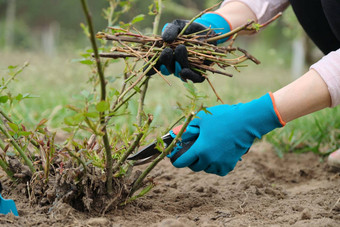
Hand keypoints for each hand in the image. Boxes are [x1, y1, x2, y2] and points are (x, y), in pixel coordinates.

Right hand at [146, 13, 231, 82]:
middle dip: (165, 61)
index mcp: (165, 56)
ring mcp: (186, 69)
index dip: (149, 68)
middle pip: (166, 69)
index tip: (148, 64)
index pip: (154, 66)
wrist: (206, 29)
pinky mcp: (200, 71)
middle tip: (167, 51)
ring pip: (179, 73)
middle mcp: (174, 65)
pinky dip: (189, 75)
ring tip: (181, 48)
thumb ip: (170, 30)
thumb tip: (166, 40)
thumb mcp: (177, 25)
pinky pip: (194, 78)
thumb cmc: (187, 29)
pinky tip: (185, 70)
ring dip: (178, 62)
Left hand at [168, 93, 284, 175]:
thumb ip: (188, 129)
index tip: (175, 159)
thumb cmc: (222, 118)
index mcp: (200, 150)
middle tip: (192, 152)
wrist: (246, 122)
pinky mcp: (230, 164)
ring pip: (207, 169)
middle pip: (195, 167)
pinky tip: (216, 156)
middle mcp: (209, 160)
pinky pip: (218, 170)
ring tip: (206, 152)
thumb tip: (178, 135)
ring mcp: (221, 164)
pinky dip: (215, 165)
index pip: (182, 162)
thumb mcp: (201, 119)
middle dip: (191, 161)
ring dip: (204, 163)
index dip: (176, 161)